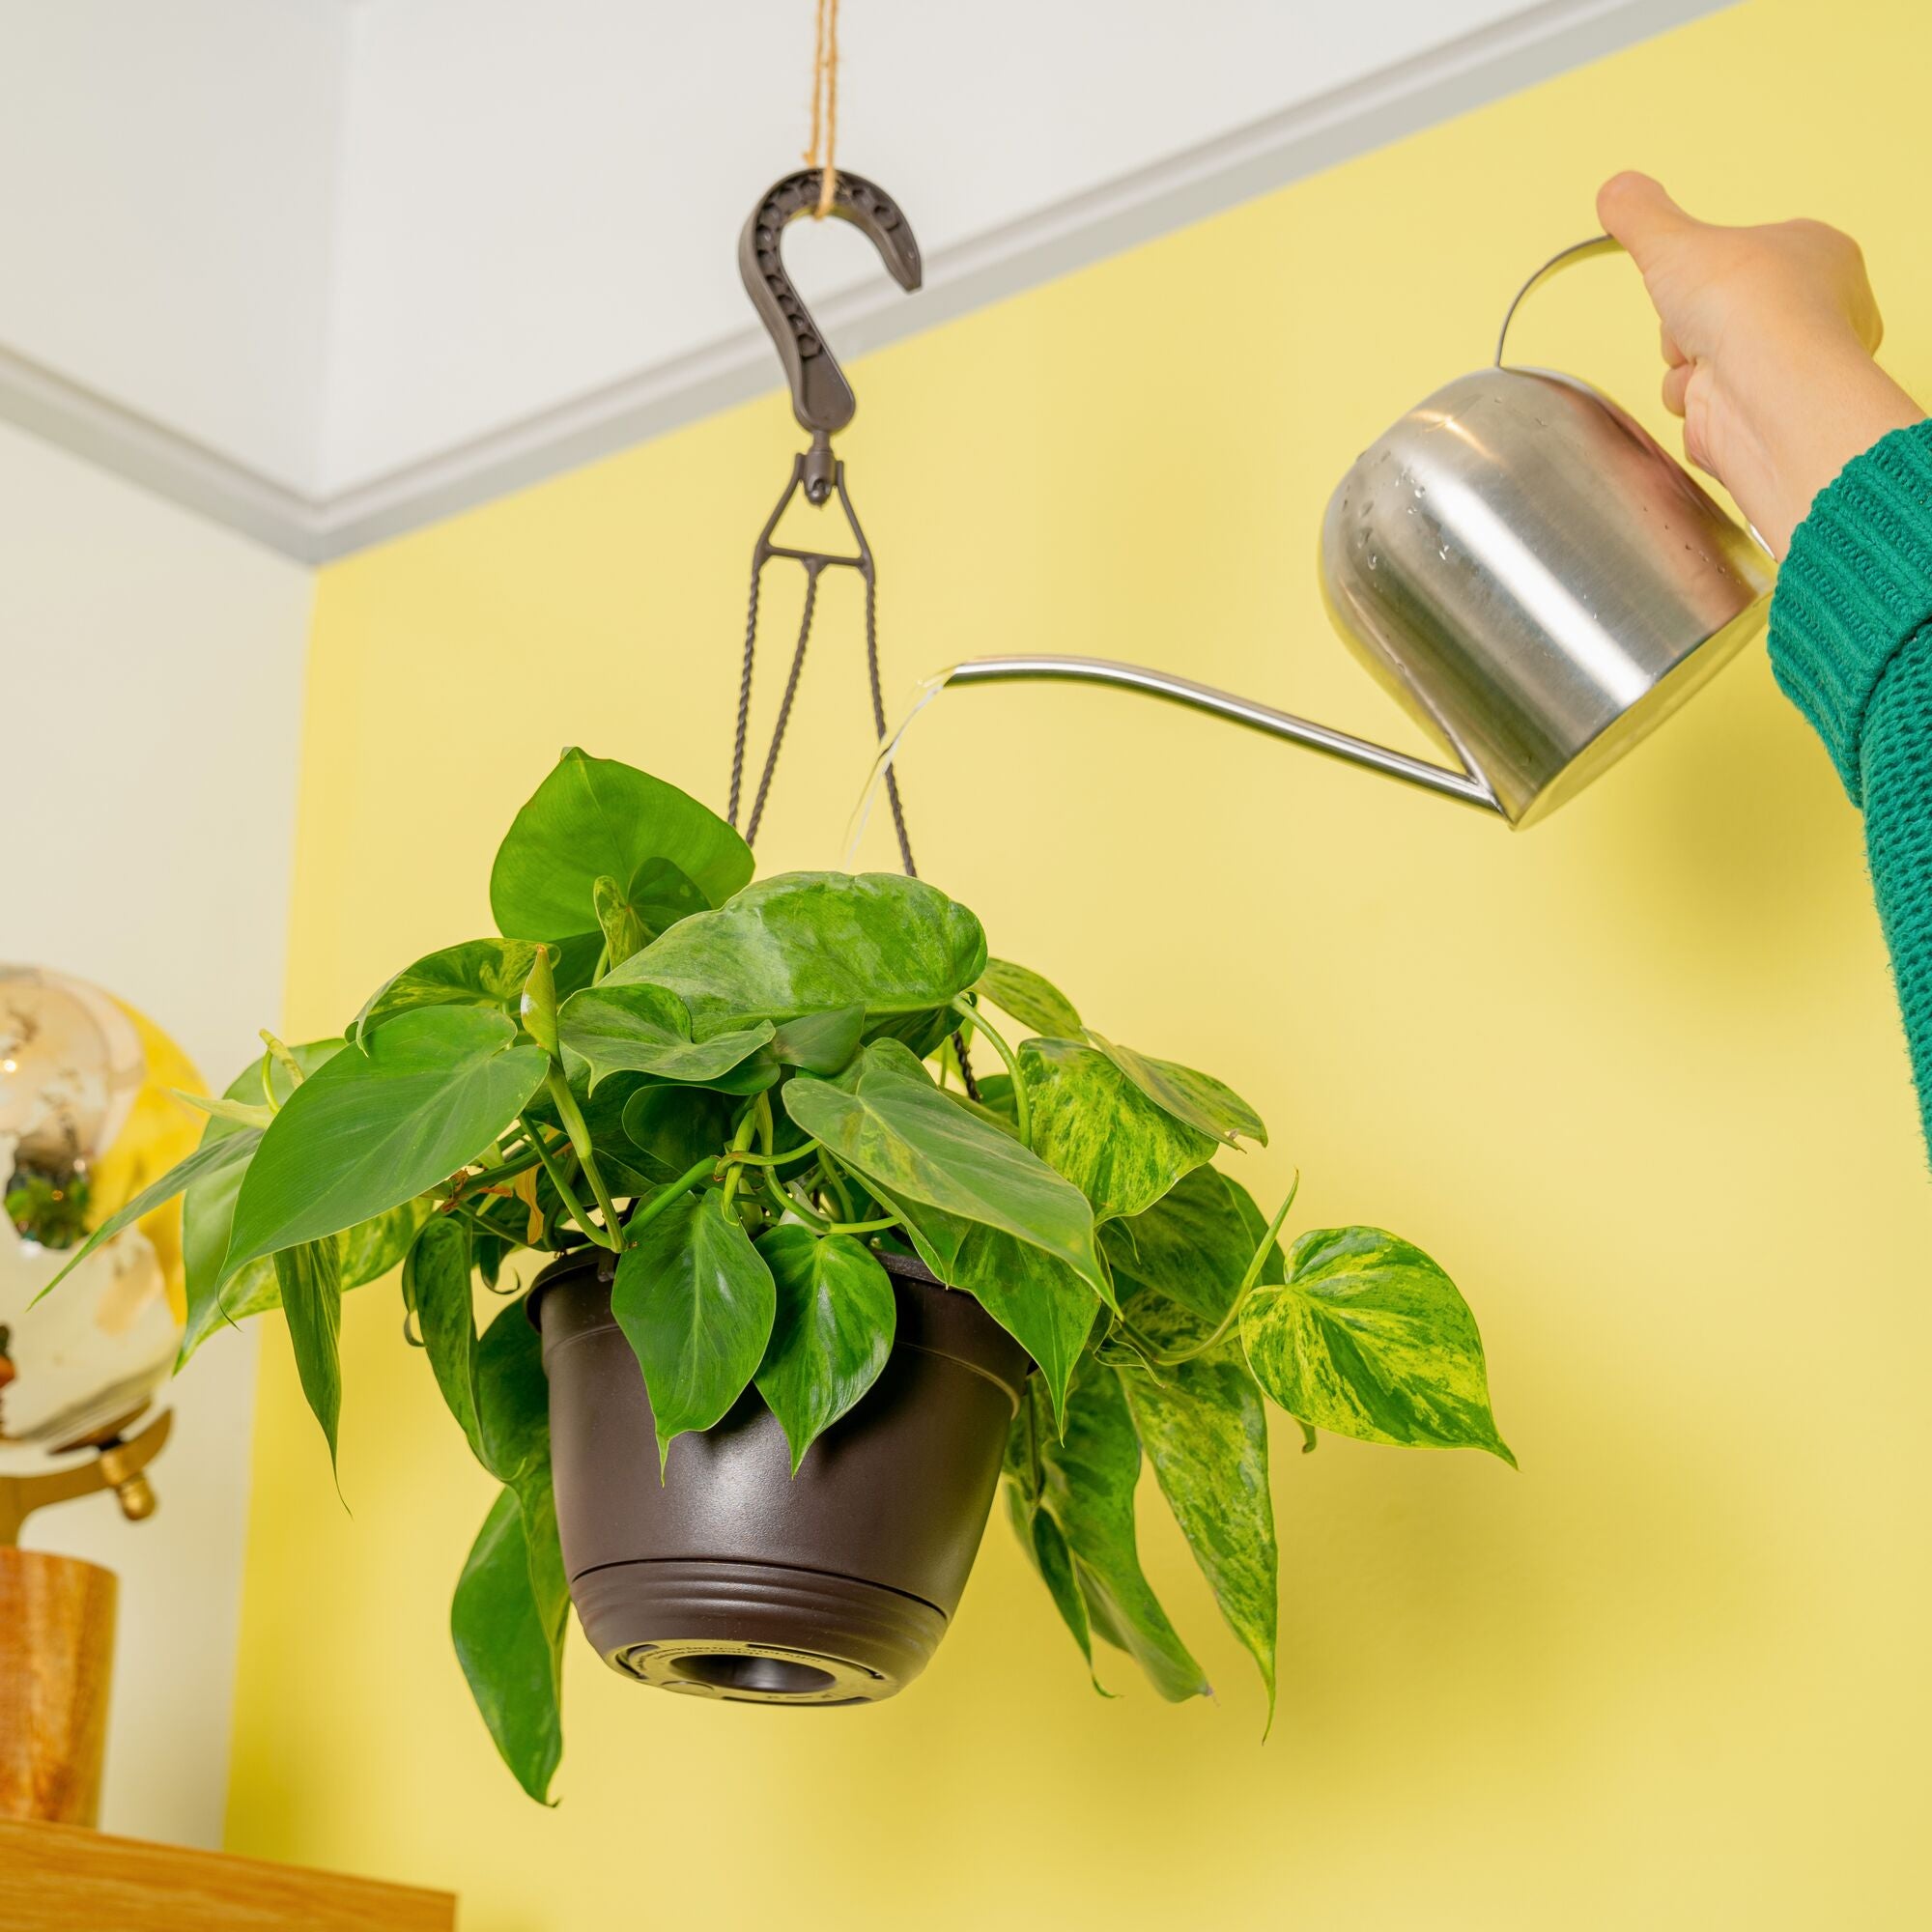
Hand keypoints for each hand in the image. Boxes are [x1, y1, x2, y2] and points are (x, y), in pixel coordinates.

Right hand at [1596, 171, 1922, 554]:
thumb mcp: (1674, 240)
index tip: (1699, 281)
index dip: (1705, 275)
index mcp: (1820, 252)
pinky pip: (1710, 412)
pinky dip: (1697, 409)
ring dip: (1685, 372)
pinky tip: (1710, 401)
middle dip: (1686, 330)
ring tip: (1706, 367)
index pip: (1745, 260)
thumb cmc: (1745, 304)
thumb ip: (1641, 215)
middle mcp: (1819, 310)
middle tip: (1700, 325)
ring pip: (1705, 367)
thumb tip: (1616, 188)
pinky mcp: (1771, 420)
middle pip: (1715, 317)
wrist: (1763, 389)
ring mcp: (1793, 370)